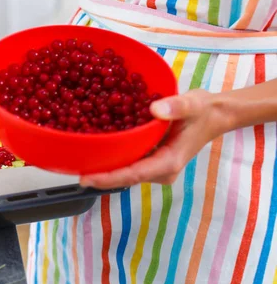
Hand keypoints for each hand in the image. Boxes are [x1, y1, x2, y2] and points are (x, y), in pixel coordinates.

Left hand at [79, 90, 229, 188]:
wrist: (212, 114)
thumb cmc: (203, 111)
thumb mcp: (193, 104)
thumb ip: (177, 106)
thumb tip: (155, 110)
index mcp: (167, 162)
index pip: (132, 175)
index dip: (107, 178)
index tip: (85, 179)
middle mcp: (159, 170)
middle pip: (123, 177)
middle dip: (99, 176)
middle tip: (71, 169)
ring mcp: (154, 167)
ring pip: (124, 171)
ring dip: (103, 168)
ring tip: (75, 161)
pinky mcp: (149, 160)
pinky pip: (127, 162)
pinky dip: (111, 157)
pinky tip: (93, 150)